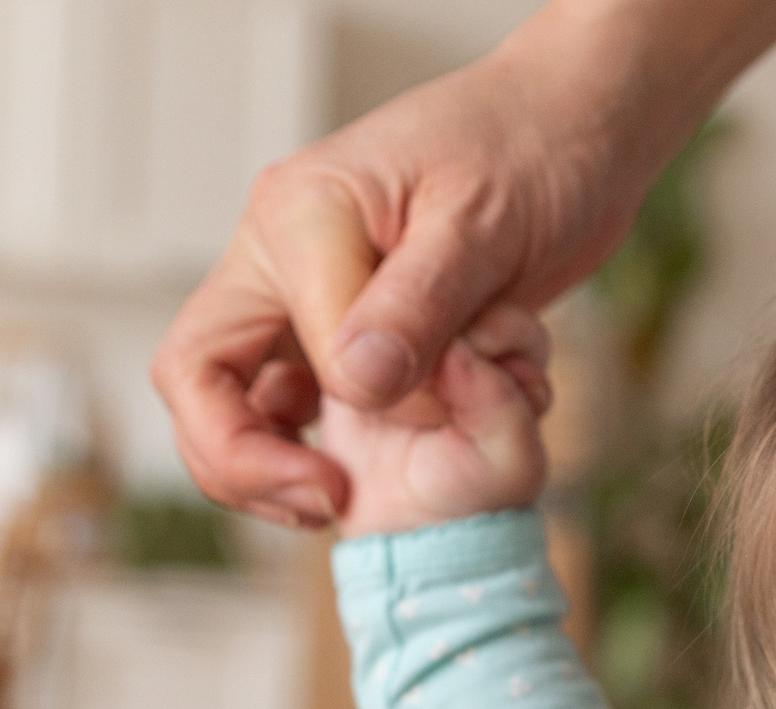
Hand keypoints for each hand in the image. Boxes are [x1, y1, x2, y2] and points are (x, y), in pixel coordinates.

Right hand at [150, 41, 645, 529]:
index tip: (406, 435)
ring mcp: (313, 299)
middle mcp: (283, 260)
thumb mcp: (477, 224)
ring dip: (296, 463)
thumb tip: (358, 389)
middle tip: (330, 505)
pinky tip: (413, 454)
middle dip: (247, 461)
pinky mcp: (358, 332)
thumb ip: (419, 306)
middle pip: (202, 382)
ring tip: (353, 497)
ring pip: (252, 405)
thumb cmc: (528, 153)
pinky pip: (321, 407)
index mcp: (294, 218)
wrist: (573, 136)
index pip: (260, 353)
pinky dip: (360, 444)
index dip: (334, 414)